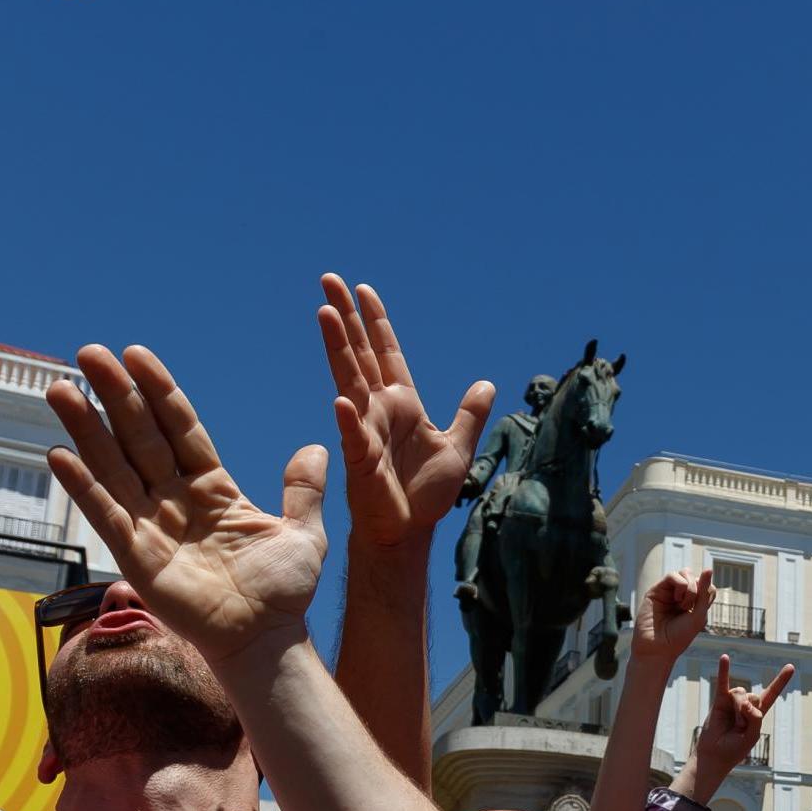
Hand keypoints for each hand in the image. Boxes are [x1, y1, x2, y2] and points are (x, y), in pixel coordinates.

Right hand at [45, 346, 327, 665]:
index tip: (135, 354)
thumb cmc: (284, 593)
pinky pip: (105, 515)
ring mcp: (152, 526)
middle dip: (115, 395)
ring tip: (60, 387)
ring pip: (113, 466)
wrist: (268, 640)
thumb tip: (315, 447)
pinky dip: (82, 486)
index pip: (180, 428)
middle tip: (89, 352)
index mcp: (213, 489)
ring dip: (85, 428)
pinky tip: (58, 453)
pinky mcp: (137, 557)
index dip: (158, 392)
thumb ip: (304, 491)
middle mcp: (176, 501)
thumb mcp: (304, 533)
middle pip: (140, 436)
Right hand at [318, 275, 492, 548]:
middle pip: (360, 353)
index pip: (387, 352)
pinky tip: (341, 399)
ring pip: (349, 380)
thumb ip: (470, 413)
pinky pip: (354, 435)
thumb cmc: (426, 494)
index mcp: (403, 403)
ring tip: (323, 312)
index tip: (363, 289)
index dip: (376, 321)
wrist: (409, 531)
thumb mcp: (458, 446)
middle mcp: (379, 409)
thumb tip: (488, 384)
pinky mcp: (360, 459)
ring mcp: (365, 430)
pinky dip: (349, 418)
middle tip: (328, 279)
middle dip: (345, 317)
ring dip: (337, 347)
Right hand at [634, 568, 712, 662]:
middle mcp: (681, 596)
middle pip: (697, 577)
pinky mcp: (656, 590)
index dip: (707, 592)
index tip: (700, 609)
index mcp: (694, 603)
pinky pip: (672, 575)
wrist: (658, 648)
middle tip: (690, 607)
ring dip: (690, 587)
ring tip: (683, 605)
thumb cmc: (679, 636)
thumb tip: (708, 568)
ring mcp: (668, 592)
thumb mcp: (699, 615)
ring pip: (685, 572)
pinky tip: (676, 600)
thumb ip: (705, 592)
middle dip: (699, 588)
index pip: (707, 585)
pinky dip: (680, 585)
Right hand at [693, 654, 793, 776]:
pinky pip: (722, 682)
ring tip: (734, 723)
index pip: (772, 693)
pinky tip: (724, 658)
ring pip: (740, 693)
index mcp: (758, 713)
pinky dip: (724, 670)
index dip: (781, 680)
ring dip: (738, 708)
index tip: (791, 667)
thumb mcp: (752, 736)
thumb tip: (746, 702)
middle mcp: (747, 704)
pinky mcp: (719, 701)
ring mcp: (733, 702)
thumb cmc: (734, 749)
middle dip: (748, 711)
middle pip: (754, 696)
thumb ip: (755, 718)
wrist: (714, 755)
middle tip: (740, 727)